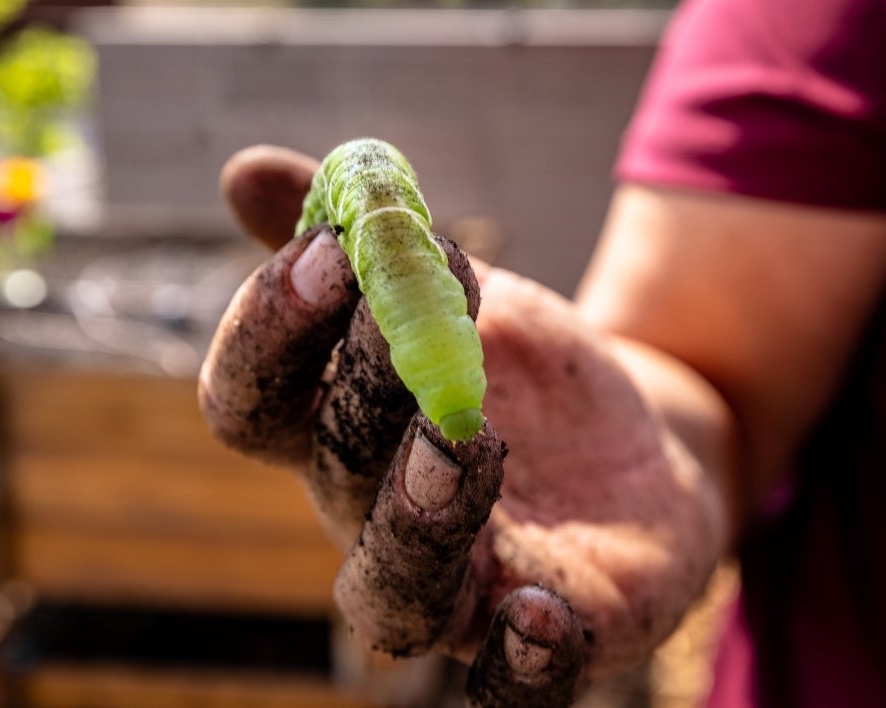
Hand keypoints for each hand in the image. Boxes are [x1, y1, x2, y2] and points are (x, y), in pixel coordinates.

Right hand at [199, 146, 724, 704]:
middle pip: (330, 477)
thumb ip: (364, 246)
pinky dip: (516, 665)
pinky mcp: (535, 635)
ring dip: (415, 524)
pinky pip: (505, 688)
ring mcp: (452, 586)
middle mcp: (370, 515)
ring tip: (461, 447)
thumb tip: (246, 171)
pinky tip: (546, 615)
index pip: (250, 401)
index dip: (266, 332)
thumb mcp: (458, 293)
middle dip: (362, 398)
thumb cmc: (524, 373)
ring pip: (391, 593)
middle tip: (412, 328)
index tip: (324, 251)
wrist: (639, 452)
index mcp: (335, 429)